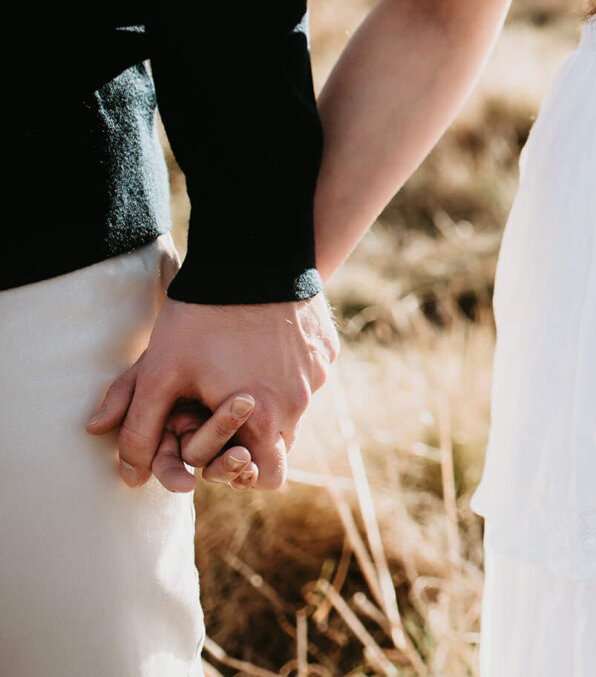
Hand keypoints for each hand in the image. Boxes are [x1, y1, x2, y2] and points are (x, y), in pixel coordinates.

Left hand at [86, 293, 338, 490]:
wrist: (254, 257)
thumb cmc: (202, 319)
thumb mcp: (159, 373)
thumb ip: (139, 428)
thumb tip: (128, 476)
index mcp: (266, 419)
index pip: (268, 478)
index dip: (240, 471)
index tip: (216, 448)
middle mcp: (302, 402)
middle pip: (280, 442)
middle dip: (251, 436)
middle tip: (219, 406)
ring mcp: (318, 373)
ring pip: (294, 407)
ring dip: (268, 400)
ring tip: (236, 367)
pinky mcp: (326, 348)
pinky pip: (307, 375)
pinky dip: (284, 370)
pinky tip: (259, 343)